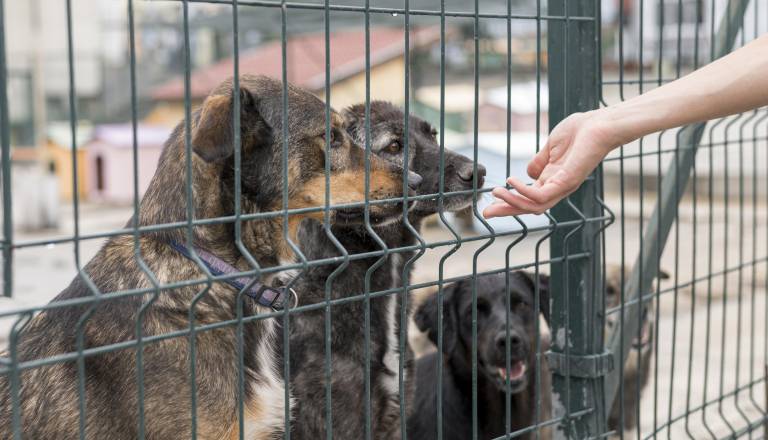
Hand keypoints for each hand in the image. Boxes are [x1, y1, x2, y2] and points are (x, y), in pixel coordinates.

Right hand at [483, 110, 620, 217]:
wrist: (599, 124)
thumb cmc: (579, 131)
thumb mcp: (551, 147)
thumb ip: (539, 161)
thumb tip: (527, 173)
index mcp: (552, 180)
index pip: (528, 197)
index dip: (509, 201)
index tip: (490, 202)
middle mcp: (557, 187)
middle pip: (528, 207)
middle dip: (506, 210)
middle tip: (485, 212)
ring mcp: (562, 186)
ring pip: (533, 206)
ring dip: (512, 202)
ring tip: (496, 192)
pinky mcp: (567, 182)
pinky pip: (541, 195)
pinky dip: (524, 192)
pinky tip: (512, 181)